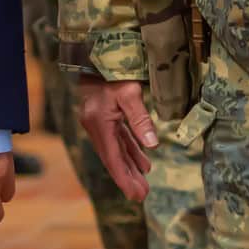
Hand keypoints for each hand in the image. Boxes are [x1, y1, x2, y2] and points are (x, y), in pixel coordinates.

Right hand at [76, 77, 155, 201]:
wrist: (99, 53)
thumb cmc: (114, 71)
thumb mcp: (130, 93)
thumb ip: (140, 119)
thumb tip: (152, 145)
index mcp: (99, 123)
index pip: (112, 158)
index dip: (124, 178)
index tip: (135, 195)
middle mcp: (96, 126)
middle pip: (113, 158)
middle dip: (127, 178)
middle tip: (141, 196)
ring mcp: (99, 121)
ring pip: (116, 150)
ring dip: (130, 166)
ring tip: (143, 183)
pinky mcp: (105, 116)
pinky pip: (118, 139)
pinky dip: (129, 151)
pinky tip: (142, 161)